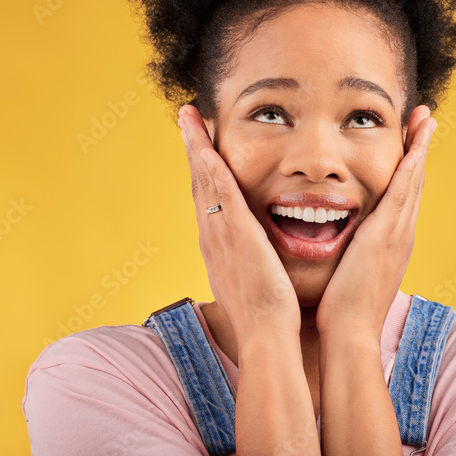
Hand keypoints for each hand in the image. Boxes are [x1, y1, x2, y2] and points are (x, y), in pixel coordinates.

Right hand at [178, 104, 300, 344]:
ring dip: (196, 147)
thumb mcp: (257, 281)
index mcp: (219, 247)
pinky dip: (211, 171)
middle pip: (198, 183)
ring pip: (204, 182)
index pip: (208, 198)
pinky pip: (220, 197)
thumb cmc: (269, 317)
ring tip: (189, 118)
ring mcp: (221, 236)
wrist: (267, 337)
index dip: (202, 168)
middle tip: (186, 118)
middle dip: (192, 148)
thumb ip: (257, 262)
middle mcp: (212, 238)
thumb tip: (264, 256)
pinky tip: (206, 148)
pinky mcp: (236, 237)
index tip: (199, 142)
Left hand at [315, 104, 437, 340]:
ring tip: (426, 118)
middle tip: (426, 118)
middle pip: (415, 182)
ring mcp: (398, 233)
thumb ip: (348, 257)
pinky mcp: (388, 234)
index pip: (402, 197)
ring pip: (414, 180)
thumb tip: (337, 248)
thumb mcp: (350, 275)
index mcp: (391, 244)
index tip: (411, 143)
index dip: (409, 168)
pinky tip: (415, 143)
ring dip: (420, 147)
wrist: (351, 335)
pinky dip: (412, 165)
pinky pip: (404, 191)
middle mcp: (401, 234)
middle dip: (420, 148)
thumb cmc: (343, 312)